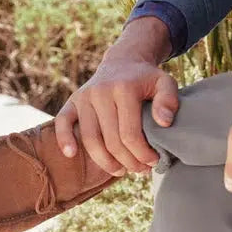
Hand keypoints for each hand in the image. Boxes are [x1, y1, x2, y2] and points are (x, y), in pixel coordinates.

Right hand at [54, 19, 177, 176]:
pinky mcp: (72, 101)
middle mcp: (100, 92)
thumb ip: (168, 100)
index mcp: (124, 88)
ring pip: (90, 139)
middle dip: (128, 162)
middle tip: (140, 170)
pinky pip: (62, 123)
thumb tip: (164, 122)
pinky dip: (64, 140)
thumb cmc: (146, 78)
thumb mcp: (164, 82)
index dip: (142, 154)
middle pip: (111, 141)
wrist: (123, 61)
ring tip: (121, 170)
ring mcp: (84, 97)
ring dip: (105, 162)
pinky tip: (72, 154)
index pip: (130, 133)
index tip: (153, 161)